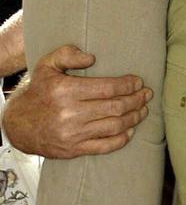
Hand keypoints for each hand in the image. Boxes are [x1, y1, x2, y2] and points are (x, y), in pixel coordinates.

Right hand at [4, 45, 151, 157]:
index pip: (107, 88)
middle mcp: (69, 114)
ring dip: (134, 118)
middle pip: (115, 107)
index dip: (128, 85)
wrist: (19, 125)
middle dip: (136, 100)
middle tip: (147, 95)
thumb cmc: (40, 91)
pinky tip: (130, 130)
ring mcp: (72, 134)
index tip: (139, 82)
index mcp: (65, 91)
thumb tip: (92, 58)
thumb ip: (68, 54)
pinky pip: (104, 146)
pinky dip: (121, 139)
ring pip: (114, 126)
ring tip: (143, 110)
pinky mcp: (74, 149)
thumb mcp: (47, 65)